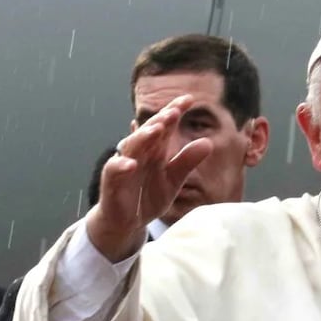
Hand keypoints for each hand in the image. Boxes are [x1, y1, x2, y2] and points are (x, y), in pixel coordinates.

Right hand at [86, 95, 214, 260]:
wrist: (127, 221)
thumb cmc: (148, 195)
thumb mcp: (173, 179)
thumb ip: (188, 161)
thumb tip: (208, 142)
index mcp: (155, 149)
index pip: (165, 125)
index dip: (174, 111)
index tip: (189, 99)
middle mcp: (139, 152)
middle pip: (149, 131)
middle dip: (160, 120)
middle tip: (174, 112)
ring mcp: (124, 165)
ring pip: (132, 146)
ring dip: (143, 137)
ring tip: (156, 130)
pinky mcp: (111, 182)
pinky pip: (114, 171)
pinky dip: (121, 166)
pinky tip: (131, 164)